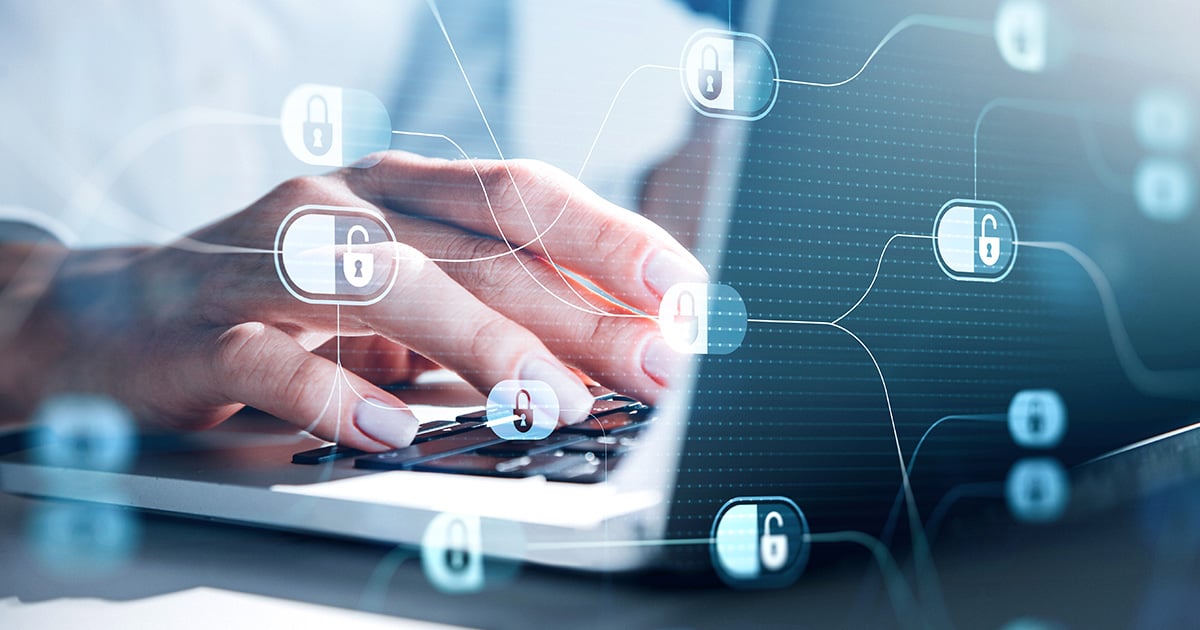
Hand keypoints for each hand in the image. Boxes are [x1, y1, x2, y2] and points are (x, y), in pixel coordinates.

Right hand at [0, 152, 706, 450]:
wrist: (100, 317)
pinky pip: (274, 358)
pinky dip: (340, 396)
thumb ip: (472, 311)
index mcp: (391, 191)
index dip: (606, 238)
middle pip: (475, 249)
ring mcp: (262, 260)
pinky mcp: (198, 327)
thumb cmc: (269, 305)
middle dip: (577, 312)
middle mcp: (336, 207)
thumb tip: (597, 358)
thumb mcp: (383, 299)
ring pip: (386, 283)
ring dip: (482, 344)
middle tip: (653, 367)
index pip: (519, 194)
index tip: (681, 292)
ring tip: (553, 403)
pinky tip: (397, 435)